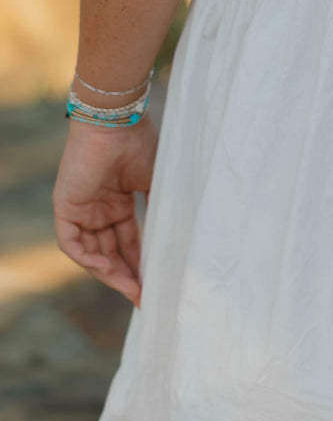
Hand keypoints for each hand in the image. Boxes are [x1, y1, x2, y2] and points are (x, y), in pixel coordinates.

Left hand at [53, 115, 158, 305]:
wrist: (119, 123)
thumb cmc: (142, 146)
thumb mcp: (158, 186)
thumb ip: (163, 214)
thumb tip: (180, 246)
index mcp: (120, 202)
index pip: (128, 242)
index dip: (141, 265)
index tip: (156, 286)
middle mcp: (99, 209)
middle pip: (111, 252)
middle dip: (127, 276)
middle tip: (144, 297)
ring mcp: (81, 208)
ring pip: (91, 252)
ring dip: (111, 273)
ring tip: (133, 289)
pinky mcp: (65, 206)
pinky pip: (72, 243)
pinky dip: (89, 259)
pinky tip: (109, 270)